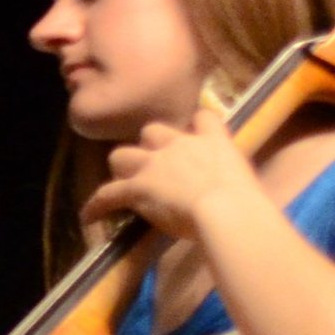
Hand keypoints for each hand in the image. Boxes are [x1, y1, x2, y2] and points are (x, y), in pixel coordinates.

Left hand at [82, 109, 266, 243]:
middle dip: (148, 147)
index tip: (193, 134)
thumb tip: (234, 195)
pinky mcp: (137, 186)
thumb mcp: (244, 179)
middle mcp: (180, 144)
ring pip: (121, 155)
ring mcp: (154, 163)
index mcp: (212, 141)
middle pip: (151, 131)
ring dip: (121, 168)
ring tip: (121, 185)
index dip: (195, 126)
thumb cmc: (245, 201)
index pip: (203, 118)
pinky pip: (106, 194)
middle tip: (151, 166)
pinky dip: (96, 205)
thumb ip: (231, 176)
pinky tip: (89, 216)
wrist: (226, 209)